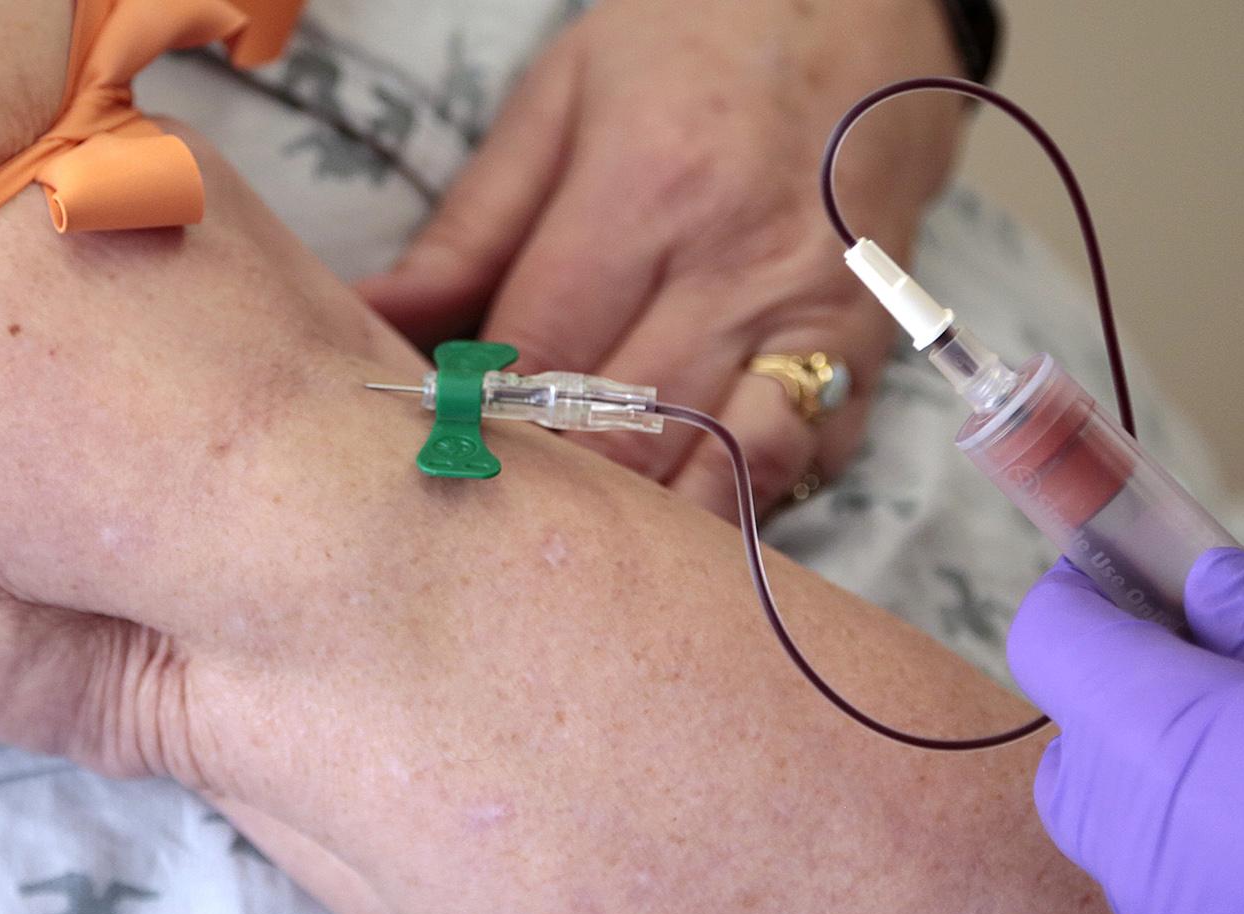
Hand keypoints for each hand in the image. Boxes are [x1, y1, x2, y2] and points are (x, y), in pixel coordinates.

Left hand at [356, 0, 968, 517]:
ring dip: (638, 519)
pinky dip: (728, 507)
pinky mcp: (864, 364)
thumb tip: (372, 318)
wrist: (871, 22)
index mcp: (649, 189)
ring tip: (576, 532)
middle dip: (546, 481)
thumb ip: (471, 225)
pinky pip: (793, 472)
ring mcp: (813, 325)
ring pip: (712, 472)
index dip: (474, 416)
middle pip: (620, 430)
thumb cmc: (698, 49)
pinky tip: (674, 511)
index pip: (538, 354)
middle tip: (490, 505)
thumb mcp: (562, 97)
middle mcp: (738, 270)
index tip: (433, 444)